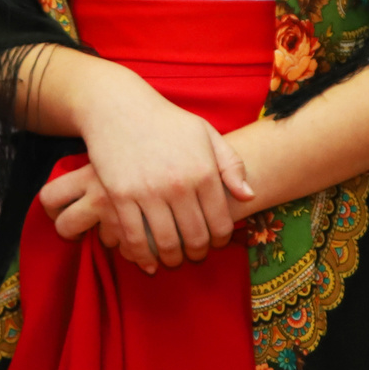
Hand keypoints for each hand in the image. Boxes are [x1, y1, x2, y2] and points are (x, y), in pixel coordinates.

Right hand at [46, 65, 253, 270]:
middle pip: (195, 238)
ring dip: (171, 259)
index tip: (215, 243)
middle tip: (194, 255)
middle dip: (197, 253)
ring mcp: (148, 191)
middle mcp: (179, 184)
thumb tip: (248, 197)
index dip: (221, 241)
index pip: (221, 223)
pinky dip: (142, 255)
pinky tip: (147, 262)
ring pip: (165, 243)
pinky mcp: (120, 196)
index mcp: (204, 171)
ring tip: (172, 259)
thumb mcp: (206, 134)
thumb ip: (231, 165)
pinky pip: (133, 237)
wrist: (120, 108)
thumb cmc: (167, 122)